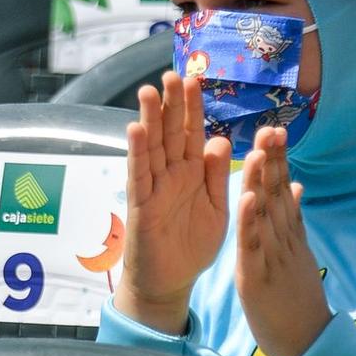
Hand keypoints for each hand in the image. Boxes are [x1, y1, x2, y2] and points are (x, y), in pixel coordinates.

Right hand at [114, 70, 231, 333]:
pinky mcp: (142, 204)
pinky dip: (137, 153)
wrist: (170, 282)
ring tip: (150, 91)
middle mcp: (171, 174)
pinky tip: (135, 130)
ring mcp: (154, 187)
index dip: (194, 108)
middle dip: (172, 104)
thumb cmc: (192, 245)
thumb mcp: (216, 207)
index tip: (196, 79)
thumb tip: (220, 140)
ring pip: (152, 147)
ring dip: (150, 119)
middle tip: (173, 73)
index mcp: (192, 173)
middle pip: (171, 133)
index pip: (193, 133)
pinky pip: (139, 175)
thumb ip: (216, 176)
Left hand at [235, 126, 331, 355]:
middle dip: (274, 160)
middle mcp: (283, 240)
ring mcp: (272, 256)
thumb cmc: (297, 299)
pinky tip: (246, 198)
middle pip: (278, 194)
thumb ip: (295, 219)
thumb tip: (299, 185)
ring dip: (262, 179)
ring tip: (261, 149)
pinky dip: (250, 220)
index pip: (283, 190)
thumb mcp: (298, 254)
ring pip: (266, 212)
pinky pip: (252, 244)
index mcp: (289, 234)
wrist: (307, 342)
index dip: (279, 160)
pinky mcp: (257, 274)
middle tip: (272, 126)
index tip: (275, 130)